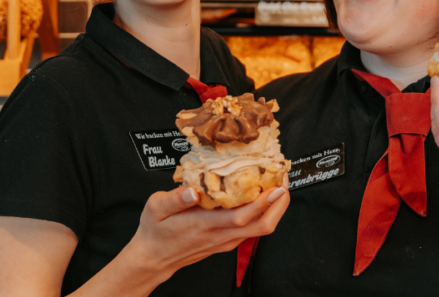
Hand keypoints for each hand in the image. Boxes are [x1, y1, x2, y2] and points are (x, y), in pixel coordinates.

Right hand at [124, 175, 289, 279]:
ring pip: (261, 228)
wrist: (154, 258)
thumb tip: (191, 190)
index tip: (277, 185)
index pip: (243, 217)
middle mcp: (220, 235)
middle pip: (263, 225)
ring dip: (274, 208)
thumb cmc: (155, 232)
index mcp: (205, 225)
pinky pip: (253, 229)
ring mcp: (226, 241)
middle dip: (280, 204)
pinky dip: (263, 212)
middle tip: (284, 180)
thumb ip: (174, 198)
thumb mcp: (155, 208)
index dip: (264, 202)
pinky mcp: (226, 242)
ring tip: (277, 184)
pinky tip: (261, 196)